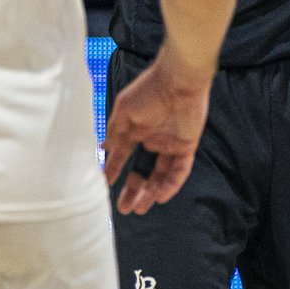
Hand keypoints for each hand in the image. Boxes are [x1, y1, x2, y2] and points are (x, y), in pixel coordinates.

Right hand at [101, 61, 209, 213]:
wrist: (178, 80)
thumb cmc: (149, 90)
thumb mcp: (124, 111)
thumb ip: (115, 132)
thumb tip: (102, 150)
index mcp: (136, 129)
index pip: (124, 155)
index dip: (115, 170)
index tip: (105, 184)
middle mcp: (152, 139)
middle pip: (143, 171)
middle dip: (134, 190)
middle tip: (124, 208)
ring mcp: (170, 144)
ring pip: (161, 175)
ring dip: (151, 192)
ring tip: (140, 209)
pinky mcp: (187, 146)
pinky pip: (179, 170)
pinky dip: (170, 184)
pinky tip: (160, 196)